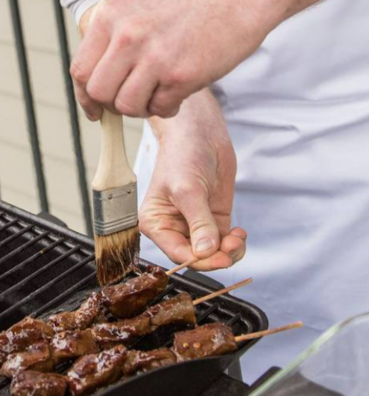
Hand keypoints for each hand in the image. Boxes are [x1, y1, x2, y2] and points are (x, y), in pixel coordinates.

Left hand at [72, 0, 272, 119]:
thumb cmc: (186, 7)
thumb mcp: (135, 12)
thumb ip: (111, 44)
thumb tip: (91, 89)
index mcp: (109, 18)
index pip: (80, 70)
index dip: (85, 96)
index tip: (95, 109)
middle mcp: (127, 36)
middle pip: (99, 93)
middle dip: (113, 104)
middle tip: (132, 98)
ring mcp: (153, 56)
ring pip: (126, 106)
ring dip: (141, 108)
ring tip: (158, 92)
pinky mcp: (180, 75)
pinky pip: (159, 109)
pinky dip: (167, 107)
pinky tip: (178, 89)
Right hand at [139, 90, 245, 269]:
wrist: (201, 135)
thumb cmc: (183, 156)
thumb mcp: (188, 190)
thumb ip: (199, 222)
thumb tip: (206, 251)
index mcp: (156, 223)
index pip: (177, 253)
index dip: (199, 260)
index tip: (219, 258)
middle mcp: (173, 228)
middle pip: (196, 257)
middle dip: (216, 256)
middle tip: (232, 248)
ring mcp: (195, 225)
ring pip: (213, 254)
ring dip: (228, 252)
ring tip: (237, 238)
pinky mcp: (214, 220)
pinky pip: (224, 243)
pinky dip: (234, 244)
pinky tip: (239, 233)